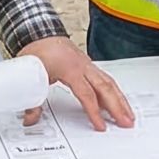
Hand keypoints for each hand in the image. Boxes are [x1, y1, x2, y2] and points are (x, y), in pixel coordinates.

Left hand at [17, 37, 134, 132]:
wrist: (39, 32)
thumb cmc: (37, 50)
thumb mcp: (31, 75)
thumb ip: (32, 100)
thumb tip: (29, 119)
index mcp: (70, 68)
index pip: (87, 94)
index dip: (95, 112)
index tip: (101, 126)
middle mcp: (83, 66)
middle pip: (105, 88)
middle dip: (118, 107)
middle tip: (127, 123)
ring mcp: (87, 65)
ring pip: (109, 83)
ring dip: (120, 100)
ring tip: (128, 115)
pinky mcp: (88, 65)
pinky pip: (105, 79)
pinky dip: (114, 92)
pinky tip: (117, 102)